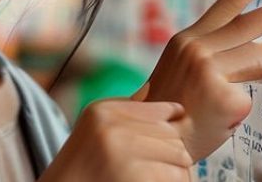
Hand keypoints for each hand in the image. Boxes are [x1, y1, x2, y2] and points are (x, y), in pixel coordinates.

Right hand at [39, 100, 191, 181]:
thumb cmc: (82, 160)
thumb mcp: (94, 126)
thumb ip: (123, 109)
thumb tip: (151, 88)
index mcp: (104, 111)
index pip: (163, 111)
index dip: (173, 125)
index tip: (168, 137)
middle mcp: (112, 127)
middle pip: (173, 134)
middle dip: (173, 150)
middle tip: (157, 162)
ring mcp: (123, 153)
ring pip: (179, 156)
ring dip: (175, 169)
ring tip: (155, 172)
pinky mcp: (134, 177)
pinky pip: (174, 175)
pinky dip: (171, 181)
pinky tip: (150, 181)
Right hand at [131, 0, 261, 160]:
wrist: (152, 138)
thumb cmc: (172, 107)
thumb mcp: (186, 71)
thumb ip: (221, 55)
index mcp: (187, 40)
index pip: (223, 6)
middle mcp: (198, 48)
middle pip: (250, 26)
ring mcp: (211, 69)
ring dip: (258, 75)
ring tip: (230, 95)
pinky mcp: (226, 95)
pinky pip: (250, 96)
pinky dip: (238, 110)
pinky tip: (218, 118)